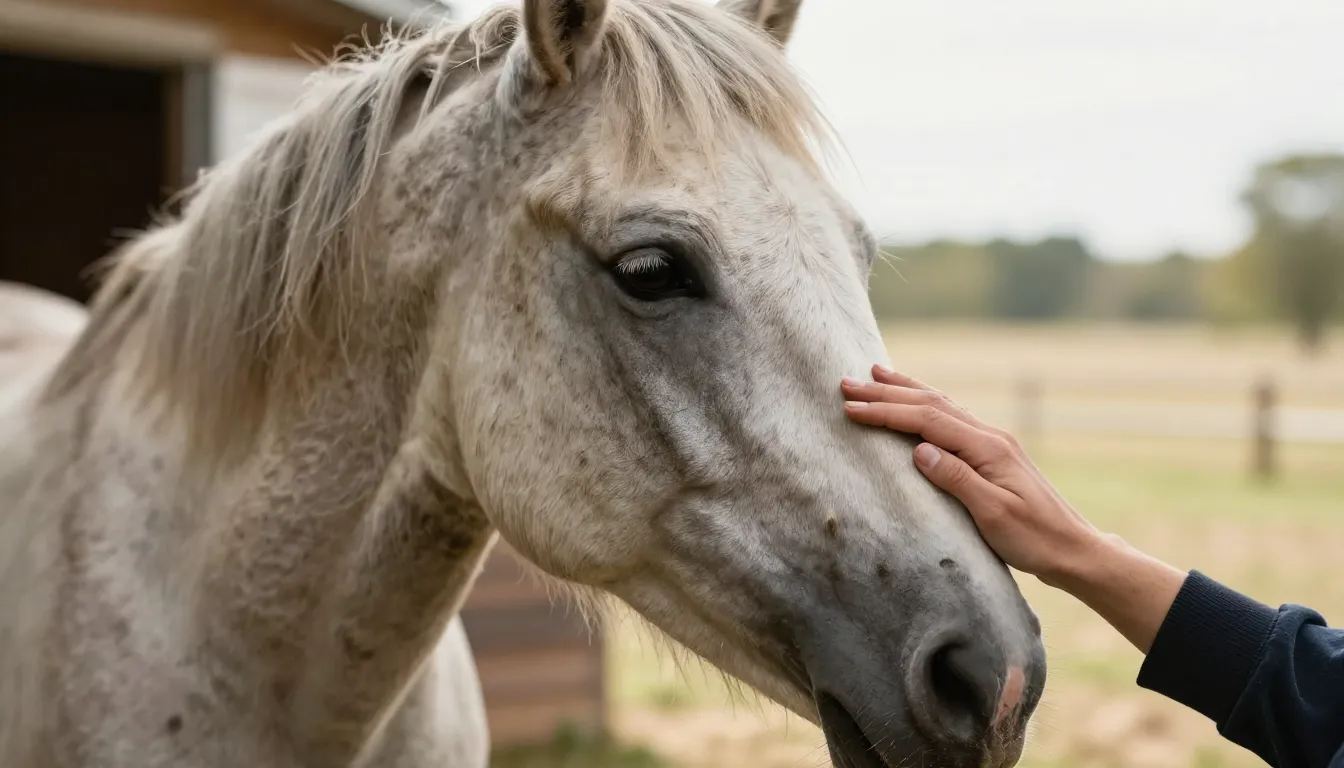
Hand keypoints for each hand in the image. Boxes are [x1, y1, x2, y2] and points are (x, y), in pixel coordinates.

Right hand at [840, 365, 1102, 584]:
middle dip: (887, 392)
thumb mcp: (993, 514)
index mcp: (987, 448)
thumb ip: (956, 479)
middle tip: (848, 383)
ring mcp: (993, 443)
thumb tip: (919, 449)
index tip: (851, 407)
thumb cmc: (1034, 538)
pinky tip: (917, 401)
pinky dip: (926, 404)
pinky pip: (952, 418)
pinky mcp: (993, 454)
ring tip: (876, 375)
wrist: (1072, 548)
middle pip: (931, 404)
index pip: (927, 420)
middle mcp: (990, 437)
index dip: (887, 412)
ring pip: (942, 405)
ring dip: (906, 390)